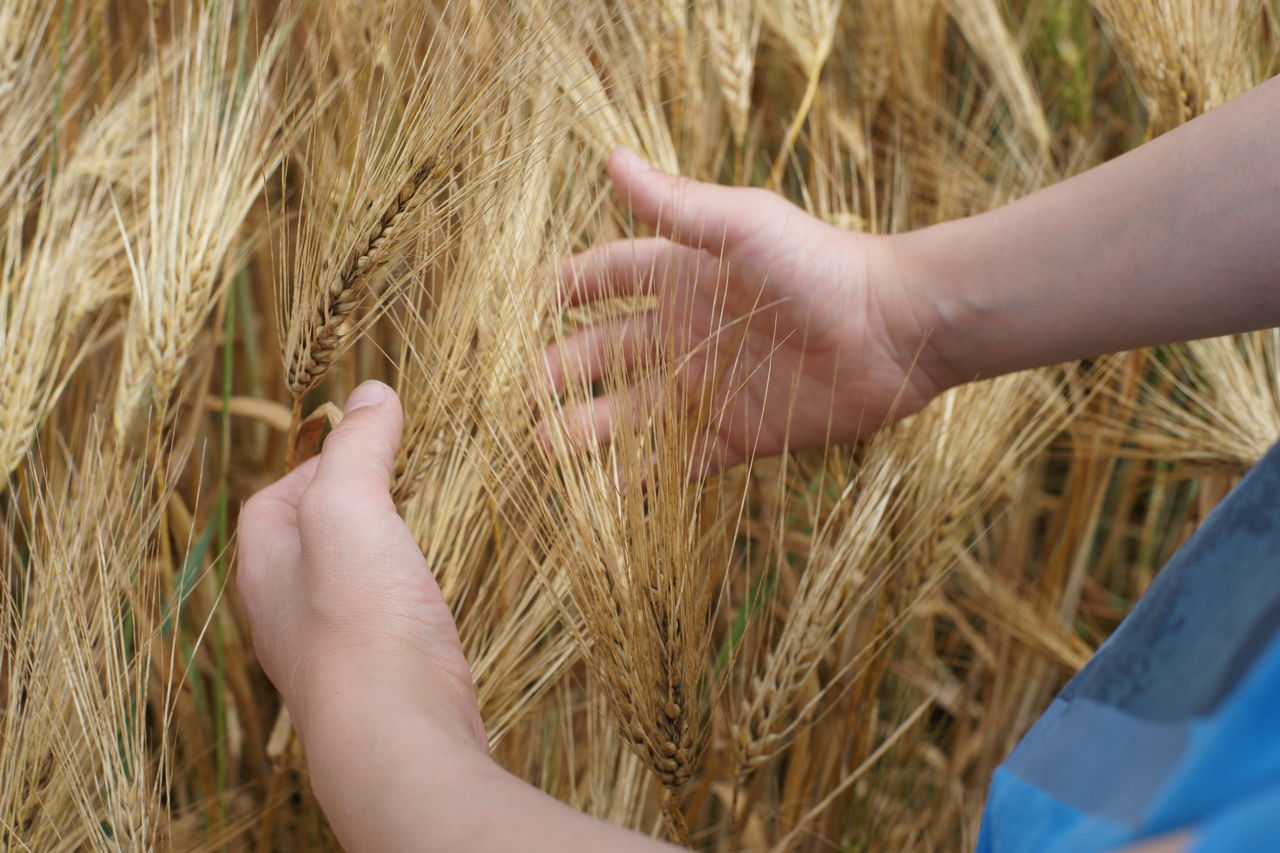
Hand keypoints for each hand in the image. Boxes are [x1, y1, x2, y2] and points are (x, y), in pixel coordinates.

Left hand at [236, 380, 485, 752]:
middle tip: (393, 481)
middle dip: (345, 508)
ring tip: (414, 530)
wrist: (395, 729)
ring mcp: (330, 650)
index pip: (270, 500)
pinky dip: (399, 595)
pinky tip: (428, 593)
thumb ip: (357, 448)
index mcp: (264, 567)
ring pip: (343, 586)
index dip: (312, 464)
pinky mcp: (377, 676)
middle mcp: (284, 612)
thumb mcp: (349, 506)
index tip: (362, 443)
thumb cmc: (359, 616)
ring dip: (373, 553)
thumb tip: (371, 392)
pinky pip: (379, 621)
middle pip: (305, 543)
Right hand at [544, 148, 946, 471]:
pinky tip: (607, 490)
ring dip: (592, 428)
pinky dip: (645, 475)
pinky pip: (681, 458)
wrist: (894, 330)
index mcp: (685, 277)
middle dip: (565, 369)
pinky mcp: (739, 433)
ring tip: (547, 447)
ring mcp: (712, 385)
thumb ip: (676, 207)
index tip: (522, 308)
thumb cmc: (821, 265)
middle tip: (526, 393)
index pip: (608, 279)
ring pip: (634, 411)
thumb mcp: (743, 226)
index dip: (566, 290)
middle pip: (609, 352)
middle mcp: (690, 332)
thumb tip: (611, 158)